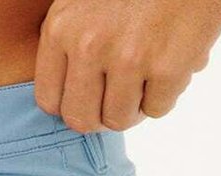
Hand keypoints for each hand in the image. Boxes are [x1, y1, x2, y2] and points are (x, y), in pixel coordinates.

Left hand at [35, 0, 220, 130]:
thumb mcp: (83, 0)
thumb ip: (69, 41)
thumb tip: (65, 99)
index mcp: (61, 27)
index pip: (50, 101)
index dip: (73, 104)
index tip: (90, 96)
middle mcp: (89, 44)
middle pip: (81, 119)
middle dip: (101, 115)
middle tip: (119, 97)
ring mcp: (128, 57)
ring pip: (119, 120)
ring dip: (135, 105)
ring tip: (146, 76)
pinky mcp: (166, 67)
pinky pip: (157, 109)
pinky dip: (166, 94)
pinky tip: (170, 63)